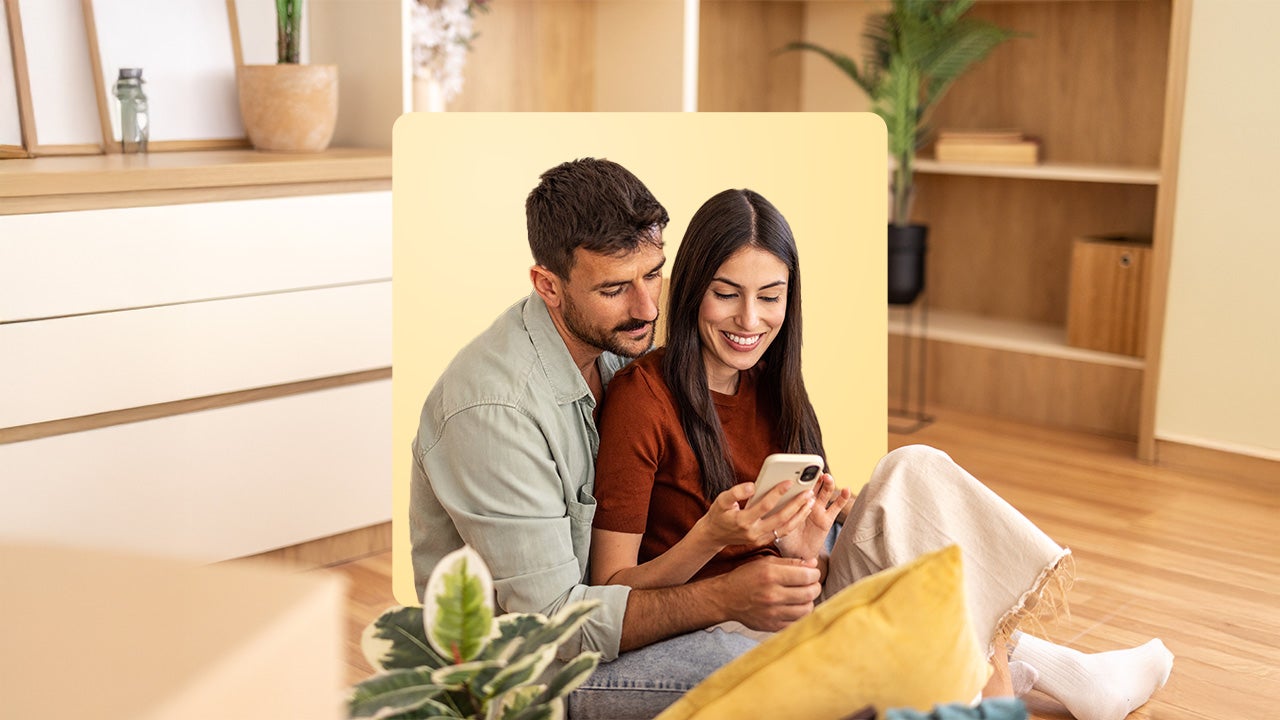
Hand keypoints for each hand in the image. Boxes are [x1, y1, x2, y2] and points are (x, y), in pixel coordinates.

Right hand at [692, 482, 813, 550]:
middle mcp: (753, 532)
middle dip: (796, 504)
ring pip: (785, 528)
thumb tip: (752, 485)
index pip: (765, 506)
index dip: (777, 493)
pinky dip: (794, 522)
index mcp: (742, 521)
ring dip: (800, 515)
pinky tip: (802, 511)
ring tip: (810, 501)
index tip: (789, 481)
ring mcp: (760, 539)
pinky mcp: (764, 541)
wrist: (715, 536)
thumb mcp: (721, 501)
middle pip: (780, 518)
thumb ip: (735, 492)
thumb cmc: (719, 514)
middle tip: (808, 492)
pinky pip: (783, 532)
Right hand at [714, 556, 821, 631]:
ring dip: (809, 601)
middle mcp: (773, 595)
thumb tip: (814, 564)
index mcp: (771, 575)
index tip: (812, 573)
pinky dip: (800, 614)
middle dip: (815, 586)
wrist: (726, 598)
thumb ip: (791, 562)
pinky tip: (794, 607)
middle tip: (810, 584)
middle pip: (810, 593)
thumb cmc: (746, 577)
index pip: (807, 576)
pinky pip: (797, 622)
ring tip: (802, 596)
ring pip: (807, 609)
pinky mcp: (772, 626)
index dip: (814, 573)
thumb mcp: (765, 563)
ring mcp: (773, 613)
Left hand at [775, 474, 851, 560]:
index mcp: (794, 501)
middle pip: (813, 486)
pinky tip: (847, 490)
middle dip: (814, 477)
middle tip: (815, 471)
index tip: (797, 470)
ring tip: (827, 477)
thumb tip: (765, 501)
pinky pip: (836, 507)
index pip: (797, 486)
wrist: (796, 554)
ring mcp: (818, 510)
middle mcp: (806, 503)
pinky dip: (843, 498)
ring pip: (825, 493)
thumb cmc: (783, 538)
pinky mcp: (827, 519)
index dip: (798, 478)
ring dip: (828, 484)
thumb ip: (775, 512)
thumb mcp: (776, 523)